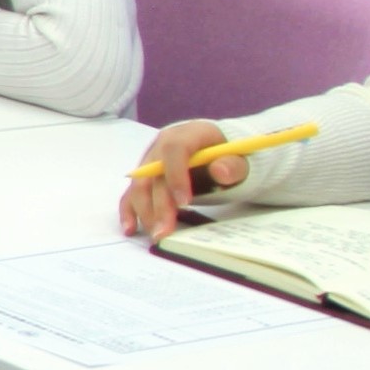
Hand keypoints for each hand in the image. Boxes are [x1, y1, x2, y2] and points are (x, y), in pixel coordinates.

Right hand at [117, 116, 244, 240]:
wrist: (217, 152)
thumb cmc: (228, 156)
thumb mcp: (239, 159)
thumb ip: (233, 165)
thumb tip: (219, 171)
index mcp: (186, 135)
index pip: (174, 150)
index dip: (176, 176)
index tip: (184, 203)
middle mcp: (161, 146)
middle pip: (153, 174)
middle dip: (158, 205)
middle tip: (165, 231)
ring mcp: (150, 162)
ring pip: (140, 186)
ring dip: (145, 212)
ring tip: (156, 235)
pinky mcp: (145, 178)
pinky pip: (131, 193)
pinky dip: (130, 211)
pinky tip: (131, 228)